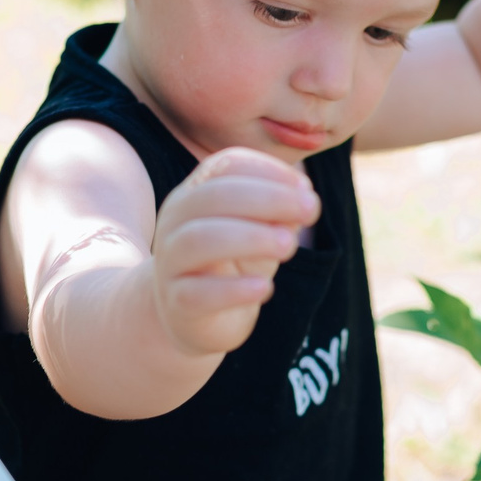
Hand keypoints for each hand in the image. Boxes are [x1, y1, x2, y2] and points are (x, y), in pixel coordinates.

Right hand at [149, 147, 321, 356]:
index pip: (226, 165)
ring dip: (251, 238)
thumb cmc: (236, 262)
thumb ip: (281, 214)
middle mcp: (176, 220)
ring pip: (199, 239)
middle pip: (214, 195)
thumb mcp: (264, 232)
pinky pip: (197, 293)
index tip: (306, 189)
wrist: (198, 315)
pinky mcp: (176, 302)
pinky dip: (234, 289)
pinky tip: (264, 288)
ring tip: (288, 247)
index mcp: (197, 192)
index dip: (269, 171)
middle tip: (310, 211)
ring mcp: (171, 261)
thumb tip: (304, 201)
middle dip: (269, 198)